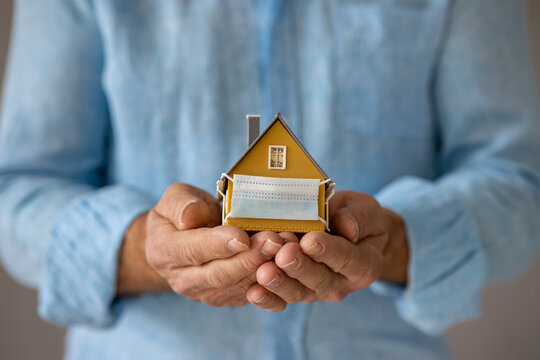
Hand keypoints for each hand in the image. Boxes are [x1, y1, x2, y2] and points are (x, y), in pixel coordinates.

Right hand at [117, 183, 284, 306]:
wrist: (179, 241)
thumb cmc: (180, 213)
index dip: (218, 245)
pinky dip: (270, 281)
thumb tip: (190, 218)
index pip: (192, 251)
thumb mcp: (175, 198)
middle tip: (274, 241)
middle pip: (219, 274)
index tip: (242, 236)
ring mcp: (204, 293)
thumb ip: (181, 204)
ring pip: (237, 287)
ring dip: (264, 269)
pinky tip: (285, 262)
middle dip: (250, 258)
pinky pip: (249, 295)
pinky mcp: (225, 298)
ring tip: (285, 247)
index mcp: (164, 251)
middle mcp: (182, 279)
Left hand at [246, 191, 408, 311]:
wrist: (348, 233)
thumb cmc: (355, 216)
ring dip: (280, 283)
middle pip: (319, 279)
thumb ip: (359, 217)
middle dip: (299, 267)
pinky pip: (281, 300)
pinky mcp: (296, 292)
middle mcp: (341, 283)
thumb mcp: (365, 209)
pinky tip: (253, 292)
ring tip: (264, 272)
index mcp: (364, 263)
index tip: (310, 241)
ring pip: (298, 292)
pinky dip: (267, 298)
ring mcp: (317, 291)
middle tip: (284, 254)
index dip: (328, 251)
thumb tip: (346, 227)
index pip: (347, 258)